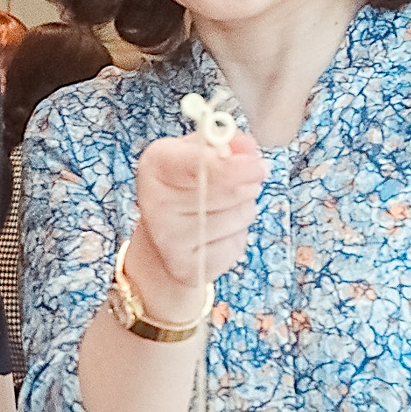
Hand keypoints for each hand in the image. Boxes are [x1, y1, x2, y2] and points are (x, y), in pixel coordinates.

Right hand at [125, 126, 268, 305]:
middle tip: (247, 181)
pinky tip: (218, 234)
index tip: (255, 165)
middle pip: (228, 190)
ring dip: (244, 209)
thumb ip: (225, 144)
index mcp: (156, 164)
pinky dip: (237, 236)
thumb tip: (247, 147)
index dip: (232, 165)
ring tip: (224, 209)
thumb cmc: (187, 188)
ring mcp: (170, 238)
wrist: (164, 241)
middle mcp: (155, 201)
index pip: (197, 163)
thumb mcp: (200, 154)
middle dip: (247, 184)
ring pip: (239, 215)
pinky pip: (237, 243)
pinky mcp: (188, 267)